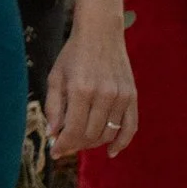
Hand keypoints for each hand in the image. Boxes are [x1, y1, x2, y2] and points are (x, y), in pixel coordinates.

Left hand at [46, 21, 137, 156]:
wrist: (101, 34)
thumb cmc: (73, 55)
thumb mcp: (55, 77)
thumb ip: (53, 107)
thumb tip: (54, 134)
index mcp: (81, 90)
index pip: (73, 130)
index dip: (63, 145)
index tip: (55, 152)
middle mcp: (104, 95)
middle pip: (90, 134)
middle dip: (75, 145)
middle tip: (65, 146)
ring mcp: (121, 97)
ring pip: (108, 133)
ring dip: (93, 143)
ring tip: (80, 142)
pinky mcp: (132, 97)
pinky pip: (130, 127)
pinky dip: (121, 143)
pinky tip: (110, 152)